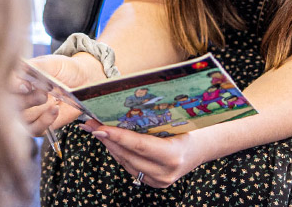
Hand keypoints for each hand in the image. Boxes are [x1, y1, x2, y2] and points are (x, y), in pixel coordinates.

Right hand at [15, 55, 99, 135]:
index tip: (25, 86)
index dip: (12, 87)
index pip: (4, 85)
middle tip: (42, 92)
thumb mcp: (52, 63)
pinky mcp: (41, 125)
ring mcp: (29, 112)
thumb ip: (37, 67)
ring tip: (48, 98)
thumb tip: (21, 70)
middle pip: (9, 105)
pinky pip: (35, 129)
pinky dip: (44, 121)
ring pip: (20, 119)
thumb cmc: (66, 69)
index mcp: (18, 79)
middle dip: (25, 100)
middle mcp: (20, 97)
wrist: (85, 81)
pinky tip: (55, 109)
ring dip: (34, 110)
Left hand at [78, 123, 200, 187]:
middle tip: (89, 124)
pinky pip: (130, 167)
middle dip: (107, 138)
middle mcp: (164, 172)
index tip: (98, 127)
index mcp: (172, 155)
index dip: (116, 136)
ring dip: (110, 146)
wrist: (202, 149)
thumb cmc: (190, 130)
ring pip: (125, 162)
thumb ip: (151, 122)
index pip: (138, 145)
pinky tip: (110, 141)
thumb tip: (123, 109)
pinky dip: (119, 153)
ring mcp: (159, 180)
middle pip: (127, 155)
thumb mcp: (175, 123)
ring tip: (96, 130)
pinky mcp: (153, 183)